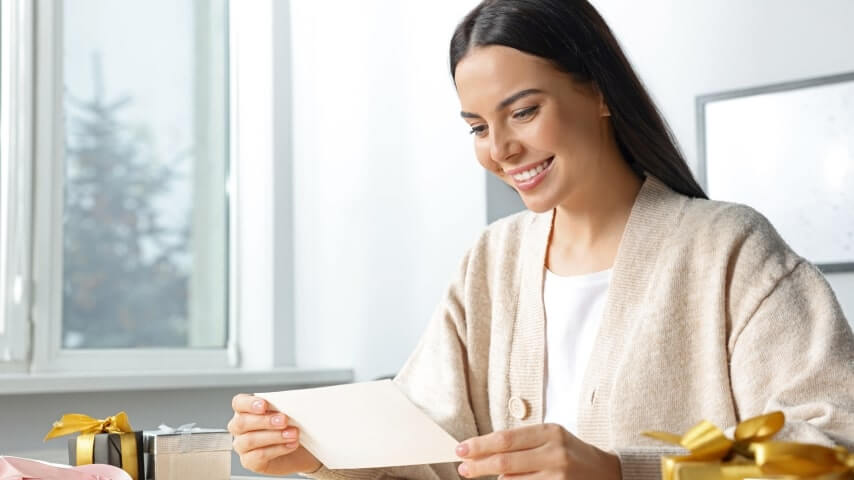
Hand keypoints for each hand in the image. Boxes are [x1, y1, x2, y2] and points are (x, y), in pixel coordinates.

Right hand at [228, 393, 321, 474]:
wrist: (299, 450)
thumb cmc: (289, 426)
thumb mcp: (287, 412)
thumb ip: (282, 406)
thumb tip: (290, 402)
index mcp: (245, 410)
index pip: (238, 403)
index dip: (249, 403)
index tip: (264, 405)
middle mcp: (240, 428)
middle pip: (241, 423)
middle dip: (264, 420)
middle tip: (284, 420)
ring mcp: (242, 446)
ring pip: (250, 440)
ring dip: (274, 436)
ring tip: (292, 434)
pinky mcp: (250, 461)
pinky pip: (258, 455)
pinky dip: (277, 449)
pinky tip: (290, 445)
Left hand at [455, 423, 620, 478]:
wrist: (606, 472)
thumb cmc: (570, 452)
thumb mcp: (550, 438)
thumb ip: (521, 443)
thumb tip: (482, 451)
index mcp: (550, 432)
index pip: (506, 439)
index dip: (480, 445)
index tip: (461, 450)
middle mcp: (555, 453)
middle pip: (505, 462)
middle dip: (479, 466)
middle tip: (462, 468)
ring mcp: (558, 475)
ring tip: (489, 476)